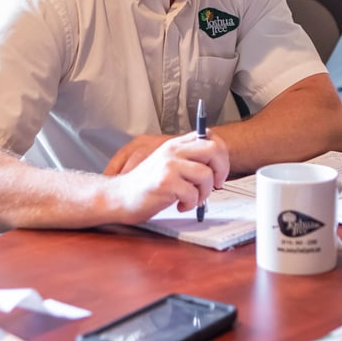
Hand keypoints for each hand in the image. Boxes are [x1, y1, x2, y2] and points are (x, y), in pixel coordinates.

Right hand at [104, 133, 228, 223]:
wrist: (119, 196)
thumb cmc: (144, 184)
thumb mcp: (166, 163)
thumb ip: (185, 158)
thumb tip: (213, 165)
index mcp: (174, 144)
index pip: (209, 136)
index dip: (221, 154)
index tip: (218, 170)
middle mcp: (173, 150)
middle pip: (214, 150)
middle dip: (221, 170)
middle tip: (215, 184)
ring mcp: (169, 165)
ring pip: (206, 175)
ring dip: (204, 192)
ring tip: (192, 199)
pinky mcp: (166, 182)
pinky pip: (193, 194)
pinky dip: (190, 204)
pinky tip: (179, 204)